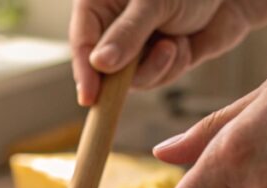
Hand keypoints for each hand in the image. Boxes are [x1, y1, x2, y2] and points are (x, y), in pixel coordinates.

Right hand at [71, 0, 254, 105]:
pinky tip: (184, 45)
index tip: (89, 99)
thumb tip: (99, 65)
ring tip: (174, 44)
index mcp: (101, 4)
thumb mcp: (155, 2)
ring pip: (132, 79)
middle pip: (104, 69)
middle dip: (132, 71)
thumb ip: (127, 34)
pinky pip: (156, 79)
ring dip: (157, 68)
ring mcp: (138, 46)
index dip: (84, 73)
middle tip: (159, 55)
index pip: (82, 44)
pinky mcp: (160, 60)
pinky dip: (172, 67)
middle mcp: (115, 27)